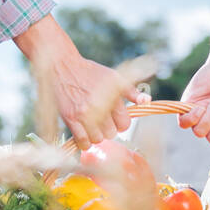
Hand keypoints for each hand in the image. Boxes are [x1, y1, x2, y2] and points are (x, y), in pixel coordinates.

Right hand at [15, 15, 149, 149]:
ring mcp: (84, 114)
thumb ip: (132, 91)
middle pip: (112, 133)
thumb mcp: (114, 77)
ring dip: (96, 135)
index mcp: (112, 96)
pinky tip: (84, 134)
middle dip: (108, 128)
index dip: (121, 122)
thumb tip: (147, 101)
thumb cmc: (89, 72)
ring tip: (92, 125)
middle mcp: (99, 106)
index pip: (125, 124)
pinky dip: (85, 142)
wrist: (62, 67)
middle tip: (102, 120)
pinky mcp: (70, 119)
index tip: (114, 118)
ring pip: (98, 139)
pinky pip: (82, 142)